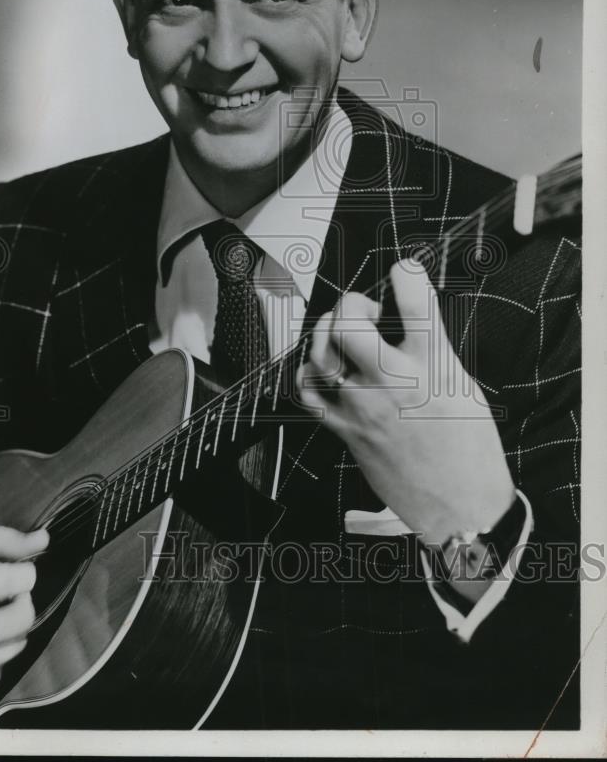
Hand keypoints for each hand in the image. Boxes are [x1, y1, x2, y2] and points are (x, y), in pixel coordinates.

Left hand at [299, 259, 514, 546]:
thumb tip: (410, 319)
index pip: (414, 299)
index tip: (405, 271)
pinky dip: (309, 371)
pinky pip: (308, 391)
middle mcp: (392, 382)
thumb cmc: (469, 449)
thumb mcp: (463, 385)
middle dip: (352, 303)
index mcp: (431, 366)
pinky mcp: (345, 430)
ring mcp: (362, 407)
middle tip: (367, 310)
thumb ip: (433, 348)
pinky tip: (324, 367)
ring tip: (345, 334)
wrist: (461, 506)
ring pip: (321, 352)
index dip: (407, 272)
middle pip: (348, 323)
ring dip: (328, 332)